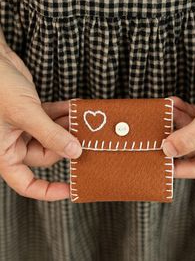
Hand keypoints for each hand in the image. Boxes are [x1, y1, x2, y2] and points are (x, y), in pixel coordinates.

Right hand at [0, 42, 81, 200]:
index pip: (25, 183)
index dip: (46, 191)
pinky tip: (75, 107)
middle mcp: (12, 142)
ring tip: (81, 117)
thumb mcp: (26, 114)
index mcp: (3, 152)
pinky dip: (62, 113)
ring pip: (51, 135)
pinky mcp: (30, 111)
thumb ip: (51, 135)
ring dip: (66, 127)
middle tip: (82, 134)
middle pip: (46, 154)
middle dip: (64, 143)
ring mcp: (22, 126)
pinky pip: (50, 118)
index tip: (69, 189)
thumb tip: (74, 152)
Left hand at [162, 47, 194, 178]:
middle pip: (191, 149)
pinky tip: (171, 104)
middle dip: (173, 141)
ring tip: (163, 115)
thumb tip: (168, 151)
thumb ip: (191, 136)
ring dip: (174, 122)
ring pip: (187, 131)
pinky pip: (188, 115)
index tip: (160, 166)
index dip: (180, 168)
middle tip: (154, 137)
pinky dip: (179, 110)